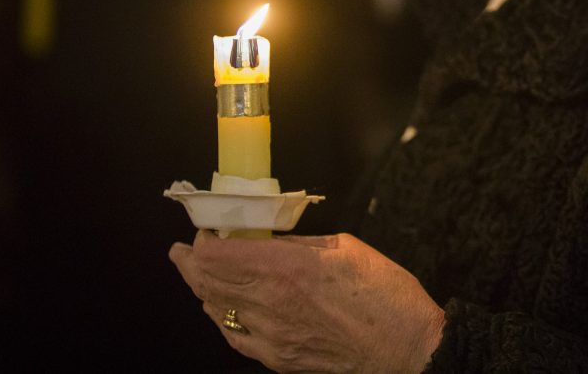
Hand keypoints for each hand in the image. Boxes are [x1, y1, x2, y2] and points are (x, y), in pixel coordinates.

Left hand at [169, 232, 444, 372]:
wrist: (406, 346)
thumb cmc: (385, 294)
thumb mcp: (344, 248)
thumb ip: (298, 244)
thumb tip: (268, 239)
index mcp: (290, 268)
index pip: (221, 255)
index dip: (205, 241)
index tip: (205, 230)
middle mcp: (274, 303)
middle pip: (210, 282)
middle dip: (191, 263)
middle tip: (182, 251)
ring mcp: (273, 335)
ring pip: (218, 310)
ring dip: (202, 289)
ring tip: (195, 274)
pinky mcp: (280, 358)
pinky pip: (236, 337)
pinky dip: (221, 318)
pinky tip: (219, 309)